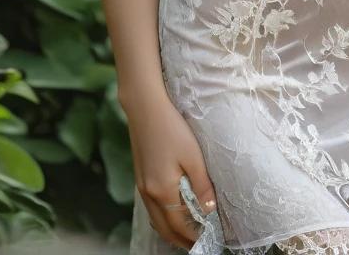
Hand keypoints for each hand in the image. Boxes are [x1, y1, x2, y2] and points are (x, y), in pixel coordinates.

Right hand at [128, 93, 217, 250]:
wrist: (145, 107)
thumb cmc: (171, 128)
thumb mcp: (192, 156)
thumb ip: (202, 186)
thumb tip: (209, 210)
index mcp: (162, 190)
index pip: (178, 224)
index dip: (191, 236)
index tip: (205, 242)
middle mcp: (148, 192)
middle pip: (163, 227)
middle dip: (179, 239)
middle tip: (195, 244)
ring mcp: (141, 185)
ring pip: (155, 218)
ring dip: (169, 229)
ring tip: (184, 233)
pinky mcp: (139, 175)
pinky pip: (150, 206)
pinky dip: (161, 216)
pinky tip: (170, 211)